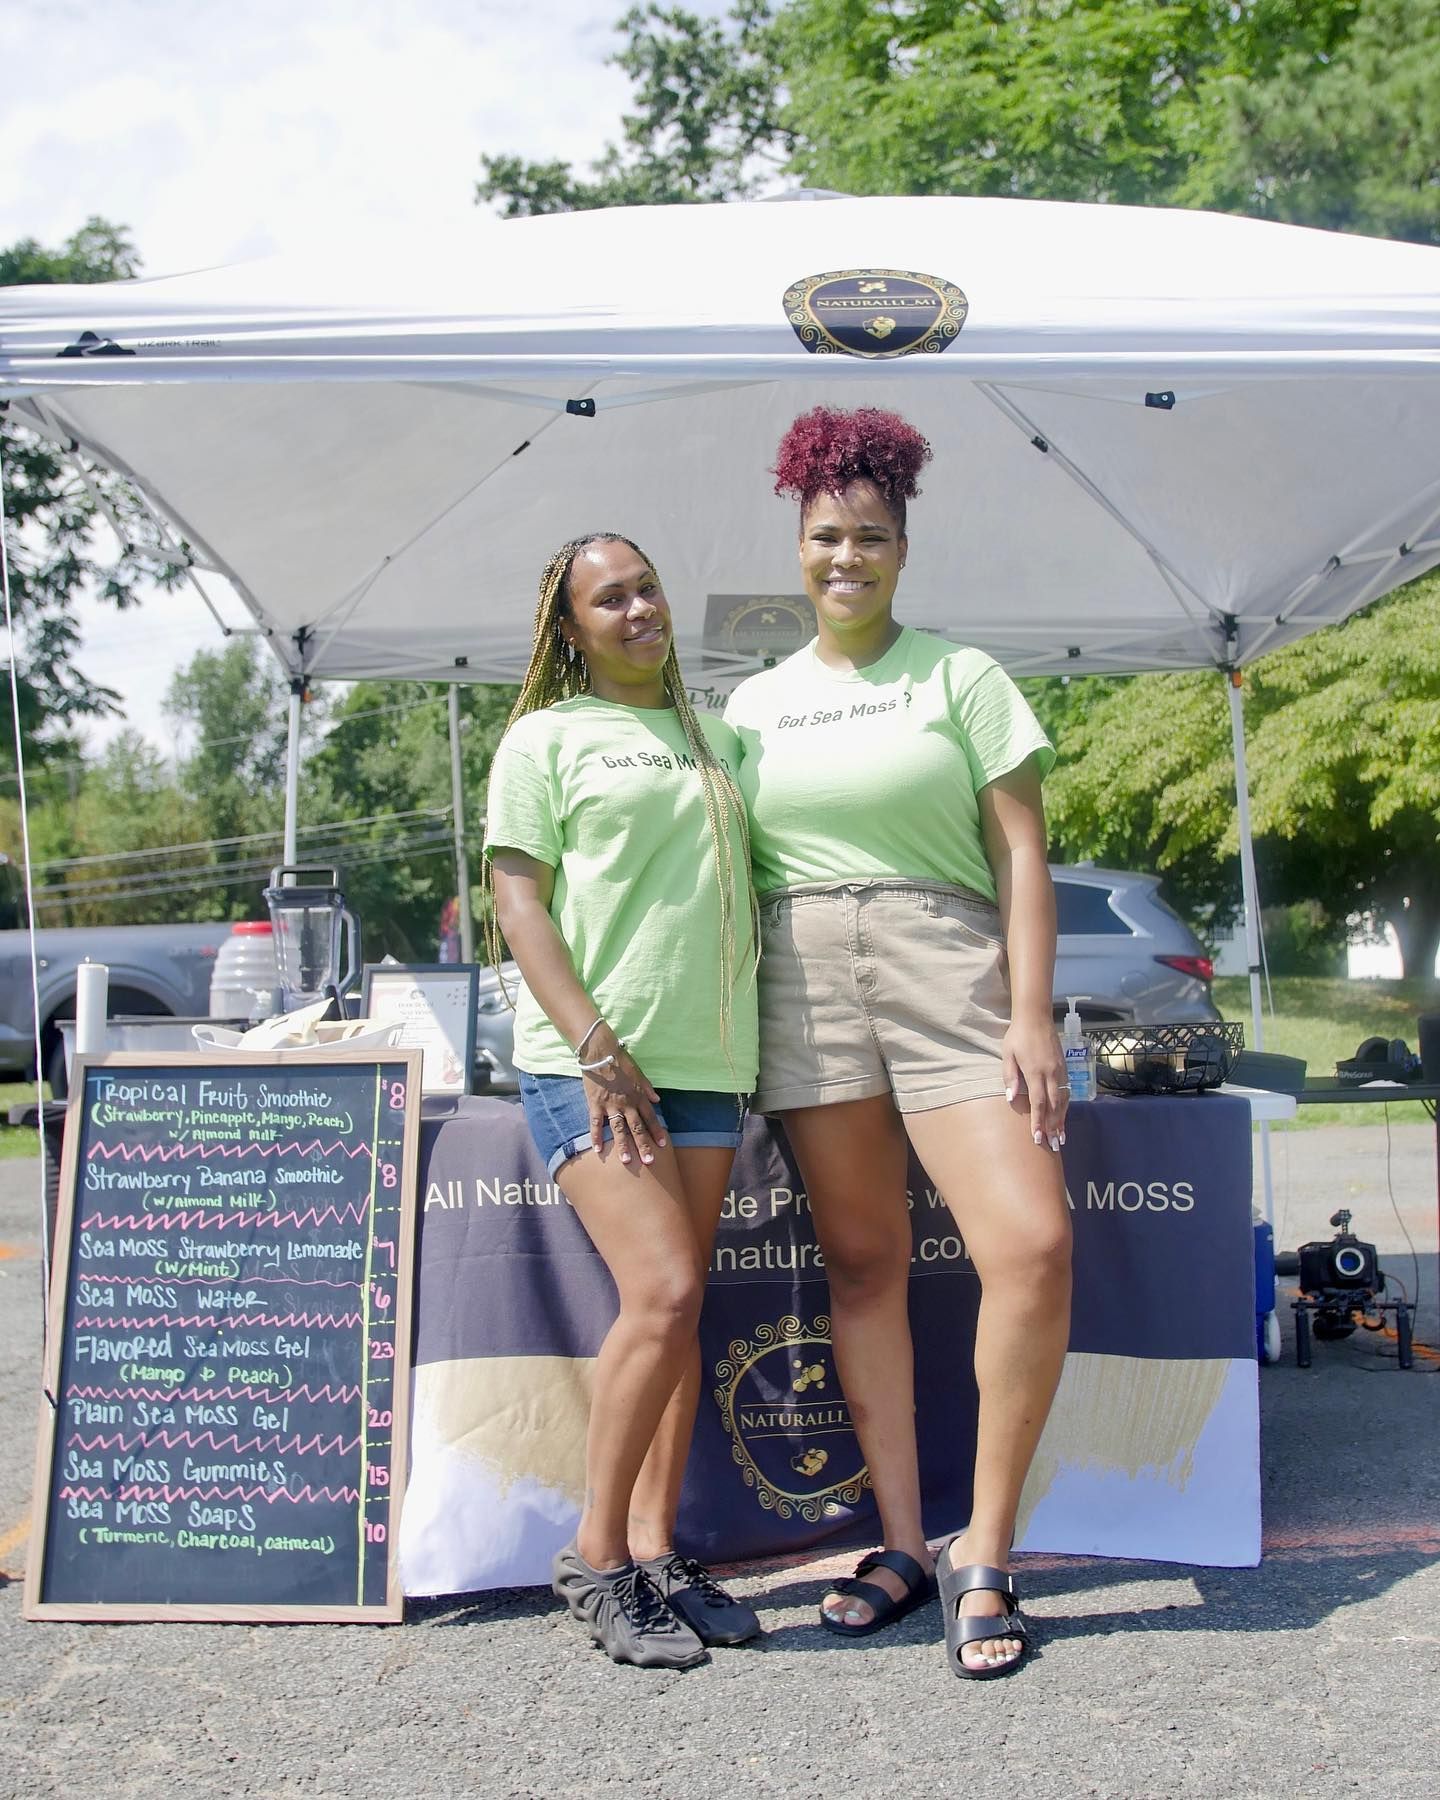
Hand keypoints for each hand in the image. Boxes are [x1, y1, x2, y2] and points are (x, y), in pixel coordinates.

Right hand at [581, 1026, 665, 1165]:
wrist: (600, 1052)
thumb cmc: (620, 1061)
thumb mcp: (638, 1073)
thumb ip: (647, 1088)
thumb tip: (658, 1100)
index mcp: (638, 1096)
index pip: (650, 1117)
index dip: (656, 1131)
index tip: (663, 1144)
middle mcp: (626, 1103)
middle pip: (637, 1128)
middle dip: (643, 1145)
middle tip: (649, 1161)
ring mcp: (610, 1105)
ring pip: (618, 1129)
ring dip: (623, 1146)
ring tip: (626, 1161)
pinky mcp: (595, 1104)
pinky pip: (595, 1124)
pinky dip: (596, 1137)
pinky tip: (598, 1150)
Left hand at [1002, 1015, 1067, 1151]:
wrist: (1036, 1017)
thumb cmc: (1018, 1036)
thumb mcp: (1008, 1054)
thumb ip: (1010, 1076)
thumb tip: (1011, 1098)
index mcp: (1036, 1072)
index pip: (1038, 1103)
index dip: (1038, 1122)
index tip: (1038, 1138)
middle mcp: (1051, 1074)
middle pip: (1054, 1106)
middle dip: (1053, 1127)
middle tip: (1054, 1145)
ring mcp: (1060, 1071)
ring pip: (1063, 1101)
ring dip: (1062, 1120)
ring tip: (1061, 1138)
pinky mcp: (1065, 1068)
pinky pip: (1067, 1092)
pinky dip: (1065, 1107)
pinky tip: (1063, 1117)